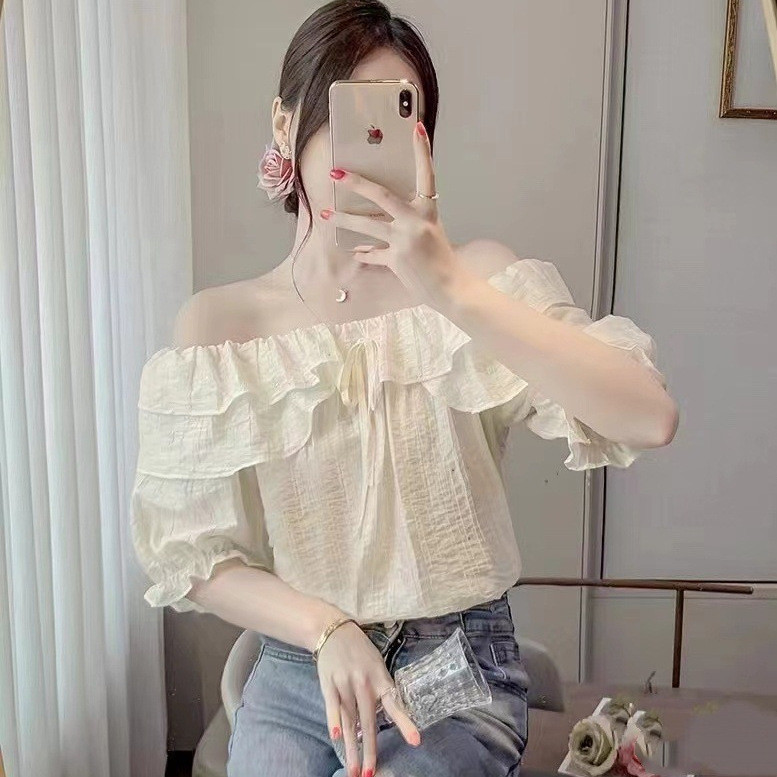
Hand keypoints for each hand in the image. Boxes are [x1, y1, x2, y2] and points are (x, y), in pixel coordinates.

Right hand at [315, 620, 420, 776]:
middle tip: (369, 774)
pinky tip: (337, 738)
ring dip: (351, 748)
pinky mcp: (328, 683)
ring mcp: (345, 683)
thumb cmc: (359, 651)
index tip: (415, 742)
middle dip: (370, 750)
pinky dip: (334, 722)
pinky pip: (332, 706)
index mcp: (380, 679)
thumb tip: (386, 717)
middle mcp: (364, 683)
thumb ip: (381, 690)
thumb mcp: (376, 665)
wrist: (333, 631)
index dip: (405, 723)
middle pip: (368, 722)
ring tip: (353, 770)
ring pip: (350, 721)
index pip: (394, 705)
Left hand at [322, 120, 462, 308]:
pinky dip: (364, 253)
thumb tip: (381, 212)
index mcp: (429, 211)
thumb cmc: (441, 260)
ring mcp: (404, 240)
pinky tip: (356, 252)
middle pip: (381, 195)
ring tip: (326, 215)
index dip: (422, 151)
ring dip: (343, 219)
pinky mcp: (396, 259)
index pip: (427, 175)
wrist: (450, 288)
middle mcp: (416, 222)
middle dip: (355, 183)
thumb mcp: (430, 231)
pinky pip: (372, 253)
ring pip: (367, 225)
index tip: (416, 128)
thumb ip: (410, 219)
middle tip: (335, 173)